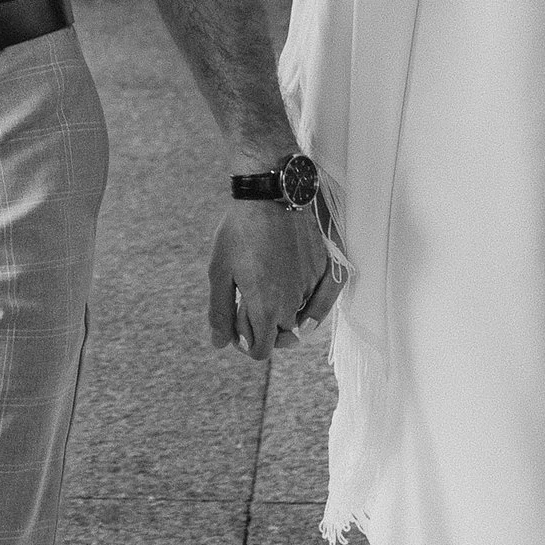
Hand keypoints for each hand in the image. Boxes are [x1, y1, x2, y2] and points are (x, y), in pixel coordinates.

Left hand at [206, 201, 333, 361]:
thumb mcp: (220, 272)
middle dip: (264, 329)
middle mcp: (293, 303)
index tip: (236, 329)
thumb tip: (221, 343)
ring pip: (300, 318)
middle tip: (246, 306)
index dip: (245, 344)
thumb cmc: (239, 231)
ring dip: (284, 313)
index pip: (261, 350)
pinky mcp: (324, 268)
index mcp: (266, 308)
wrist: (270, 194)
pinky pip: (318, 298)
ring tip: (264, 288)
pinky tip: (289, 287)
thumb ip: (220, 312)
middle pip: (281, 336)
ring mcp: (311, 286)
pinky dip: (305, 300)